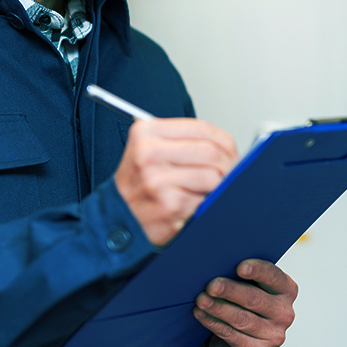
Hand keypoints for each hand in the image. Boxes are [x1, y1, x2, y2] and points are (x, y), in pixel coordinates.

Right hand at [114, 118, 236, 245]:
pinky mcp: (169, 204)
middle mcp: (149, 153)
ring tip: (208, 190)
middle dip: (228, 165)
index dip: (224, 142)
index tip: (230, 152)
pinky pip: (205, 199)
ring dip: (218, 187)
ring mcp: (158, 179)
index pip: (201, 128)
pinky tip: (193, 204)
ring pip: (213, 177)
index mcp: (146, 133)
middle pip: (211, 152)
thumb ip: (180, 140)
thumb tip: (225, 145)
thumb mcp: (148, 150)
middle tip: (229, 174)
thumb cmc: (137, 186)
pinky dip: (205, 203)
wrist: (116, 218)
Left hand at [193, 259, 297, 346]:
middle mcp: (284, 313)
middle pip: (255, 299)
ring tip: (201, 300)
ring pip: (241, 319)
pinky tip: (201, 314)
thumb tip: (218, 266)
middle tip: (211, 286)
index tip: (239, 267)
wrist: (242, 339)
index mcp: (286, 290)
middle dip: (230, 291)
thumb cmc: (245, 303)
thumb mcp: (251, 286)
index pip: (274, 277)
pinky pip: (231, 335)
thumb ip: (243, 276)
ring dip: (218, 308)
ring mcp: (272, 335)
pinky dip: (213, 323)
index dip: (257, 270)